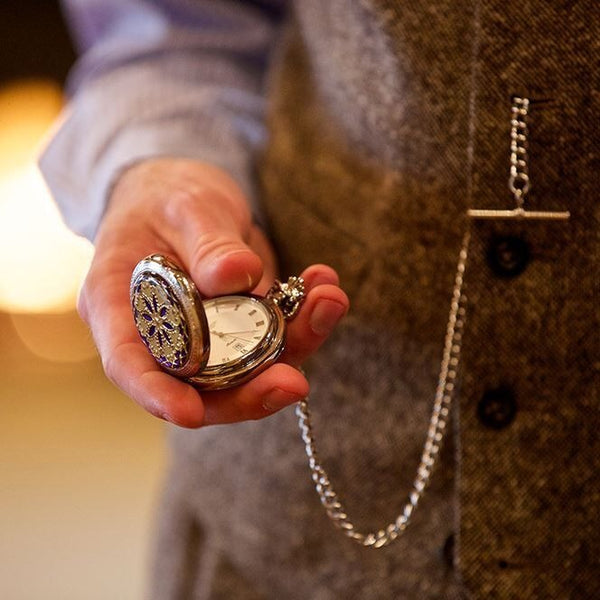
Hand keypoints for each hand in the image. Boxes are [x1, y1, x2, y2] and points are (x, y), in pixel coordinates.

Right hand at [78, 158, 348, 427]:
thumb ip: (208, 243)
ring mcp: (205, 337)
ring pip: (247, 369)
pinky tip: (325, 287)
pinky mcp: (240, 329)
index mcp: (120, 307)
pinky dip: (304, 319)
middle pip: (199, 385)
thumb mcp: (185, 206)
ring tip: (329, 301)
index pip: (129, 364)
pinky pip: (274, 338)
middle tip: (294, 381)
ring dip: (294, 345)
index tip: (189, 414)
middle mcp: (162, 334)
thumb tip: (237, 277)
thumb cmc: (168, 196)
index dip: (156, 395)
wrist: (187, 192)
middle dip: (249, 389)